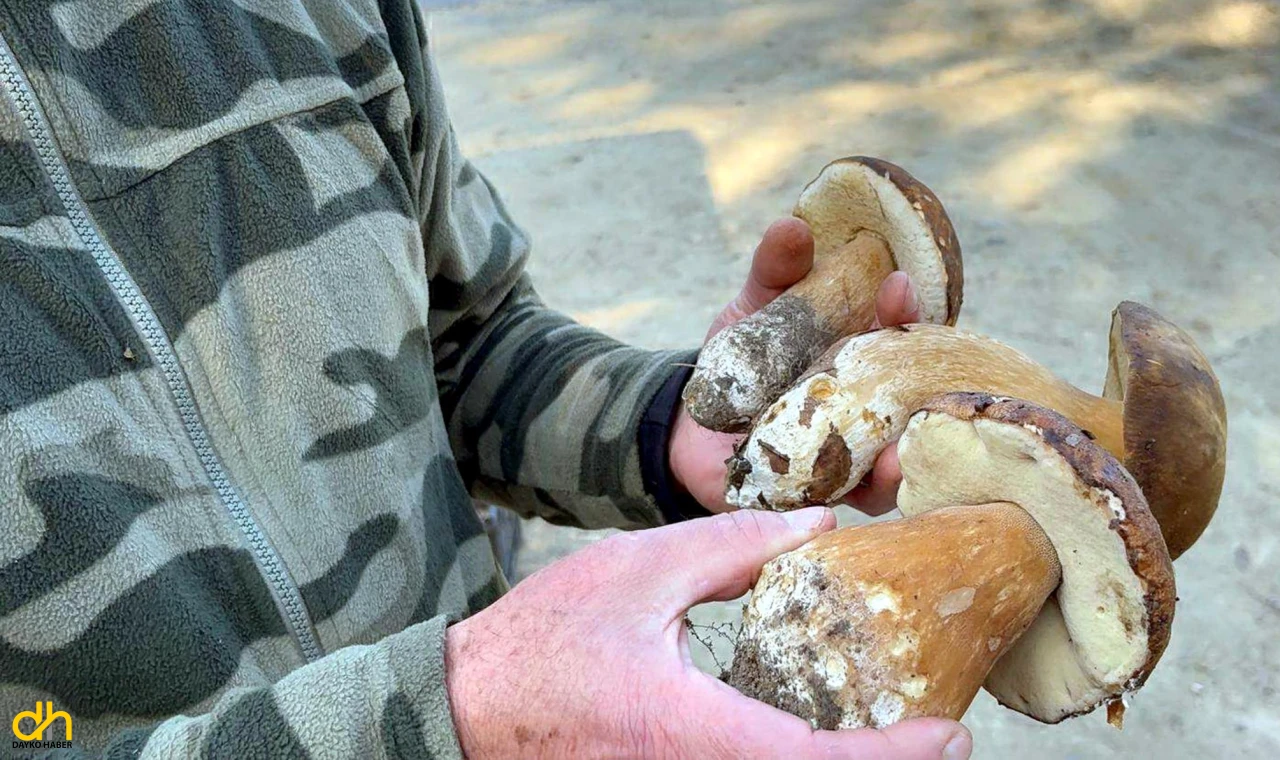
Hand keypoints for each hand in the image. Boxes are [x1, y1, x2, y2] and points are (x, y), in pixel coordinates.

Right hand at [445, 508, 971, 758]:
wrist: (466, 709)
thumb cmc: (541, 640)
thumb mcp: (637, 570)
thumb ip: (731, 547)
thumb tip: (818, 526)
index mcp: (690, 731)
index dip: (893, 758)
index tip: (951, 732)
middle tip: (936, 734)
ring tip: (889, 733)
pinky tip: (815, 740)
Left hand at [669, 218, 920, 513]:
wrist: (689, 431)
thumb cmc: (738, 365)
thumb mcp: (752, 311)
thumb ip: (773, 271)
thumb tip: (792, 226)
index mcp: (862, 351)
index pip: (902, 328)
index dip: (905, 308)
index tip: (897, 287)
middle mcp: (872, 402)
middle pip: (915, 393)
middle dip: (924, 384)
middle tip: (917, 372)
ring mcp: (857, 450)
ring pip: (899, 452)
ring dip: (906, 452)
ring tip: (901, 450)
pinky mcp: (832, 492)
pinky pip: (863, 496)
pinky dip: (872, 489)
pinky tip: (876, 481)